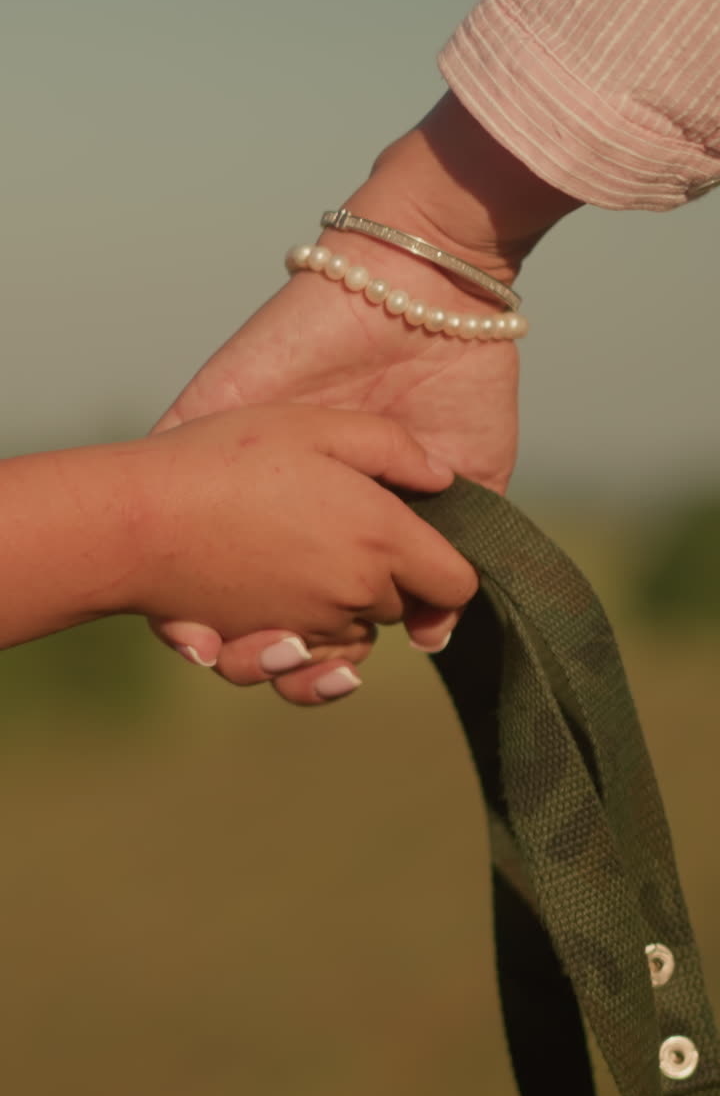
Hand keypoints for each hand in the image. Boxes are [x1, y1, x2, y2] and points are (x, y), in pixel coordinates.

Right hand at [132, 405, 476, 695]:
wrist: (138, 518)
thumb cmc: (226, 458)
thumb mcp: (316, 425)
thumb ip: (392, 447)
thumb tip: (441, 479)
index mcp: (380, 537)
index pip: (455, 583)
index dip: (448, 566)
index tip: (427, 545)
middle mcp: (355, 593)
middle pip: (402, 605)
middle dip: (390, 577)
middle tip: (347, 528)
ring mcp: (310, 628)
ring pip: (356, 638)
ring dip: (345, 614)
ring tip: (307, 563)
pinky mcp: (267, 649)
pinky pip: (309, 670)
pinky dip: (309, 660)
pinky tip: (294, 638)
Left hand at [151, 94, 580, 699]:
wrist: (433, 294)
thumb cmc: (464, 385)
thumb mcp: (474, 480)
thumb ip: (450, 554)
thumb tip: (430, 632)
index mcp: (344, 521)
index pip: (316, 602)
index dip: (317, 648)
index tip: (332, 671)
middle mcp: (287, 501)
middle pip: (247, 595)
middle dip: (259, 645)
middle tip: (277, 660)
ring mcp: (244, 462)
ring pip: (190, 558)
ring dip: (205, 615)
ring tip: (227, 647)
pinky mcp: (207, 415)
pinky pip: (159, 480)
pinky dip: (156, 540)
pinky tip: (178, 601)